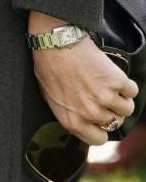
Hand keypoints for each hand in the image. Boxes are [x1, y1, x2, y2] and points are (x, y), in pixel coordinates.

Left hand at [29, 11, 137, 145]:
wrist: (56, 42)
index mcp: (72, 121)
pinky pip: (132, 91)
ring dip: (122, 99)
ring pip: (127, 109)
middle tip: (104, 97)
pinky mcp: (116, 81)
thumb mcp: (50, 97)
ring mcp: (105, 98)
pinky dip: (127, 85)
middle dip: (110, 111)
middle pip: (115, 122)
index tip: (100, 121)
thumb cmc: (48, 66)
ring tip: (113, 88)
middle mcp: (90, 114)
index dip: (101, 129)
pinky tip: (116, 77)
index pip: (98, 140)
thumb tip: (79, 118)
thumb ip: (67, 112)